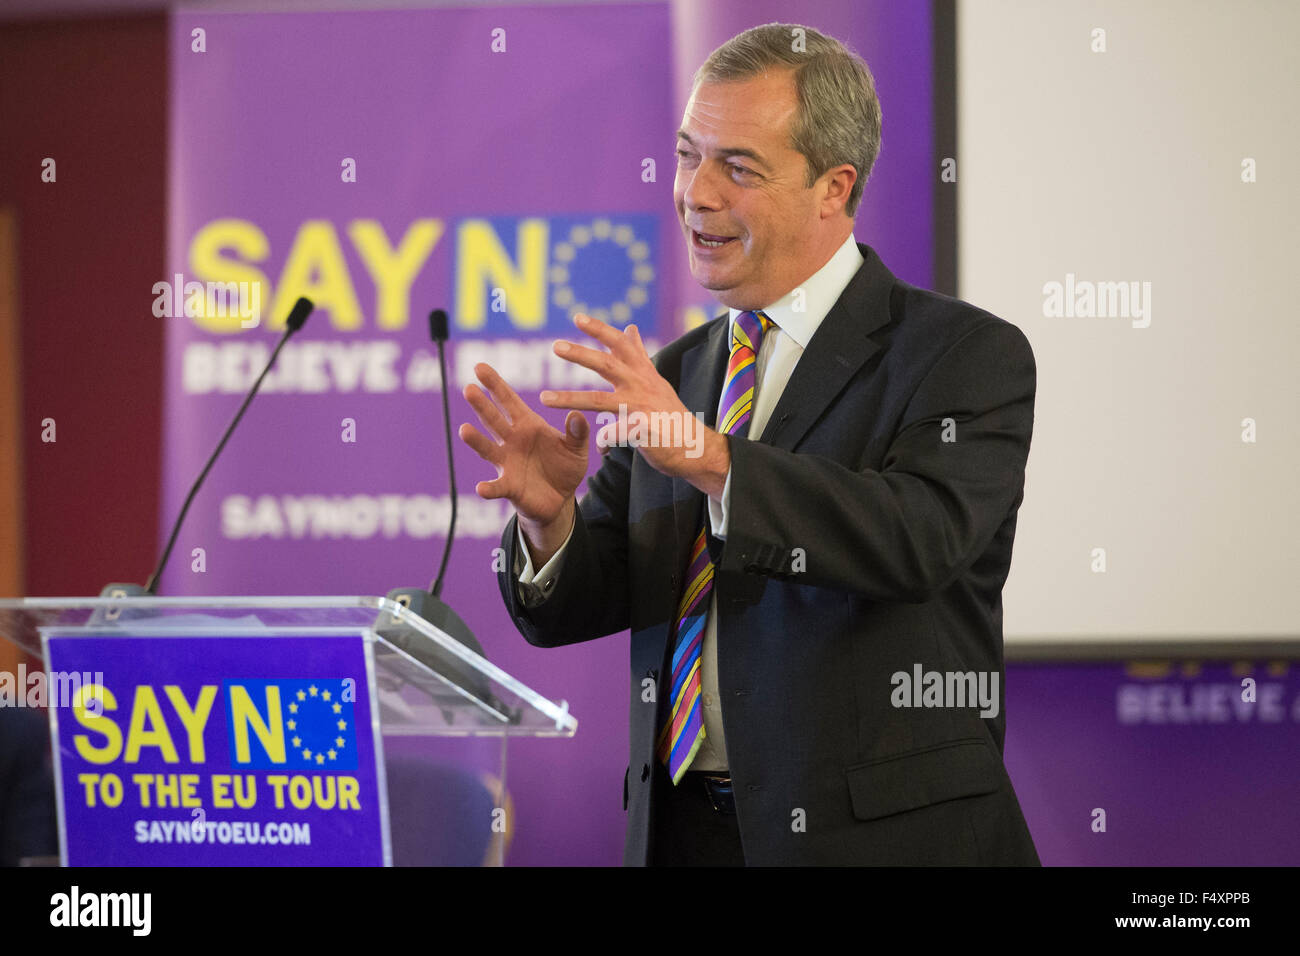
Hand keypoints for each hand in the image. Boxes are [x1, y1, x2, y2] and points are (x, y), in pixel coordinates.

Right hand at [459, 362, 588, 538]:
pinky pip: (497, 486)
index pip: (508, 400)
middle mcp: (512, 440)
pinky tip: (482, 488)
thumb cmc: (565, 466)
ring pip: (488, 449)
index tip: (479, 367)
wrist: (560, 498)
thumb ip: (577, 432)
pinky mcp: (509, 486)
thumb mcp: (577, 448)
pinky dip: (489, 488)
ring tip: (464, 430)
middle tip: (469, 389)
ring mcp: (507, 462)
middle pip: (493, 419)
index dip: (494, 384)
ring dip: (476, 440)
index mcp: (528, 425)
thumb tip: (576, 414)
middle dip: (482, 405)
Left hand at [540, 313, 724, 488]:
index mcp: (644, 373)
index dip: (600, 330)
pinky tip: (600, 447)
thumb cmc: (671, 415)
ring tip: (544, 398)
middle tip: (555, 346)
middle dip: (580, 354)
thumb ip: (639, 356)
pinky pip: (611, 435)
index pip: (621, 345)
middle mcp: (642, 386)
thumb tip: (630, 327)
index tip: (577, 317)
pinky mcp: (642, 432)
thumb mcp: (656, 380)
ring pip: (600, 401)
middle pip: (607, 365)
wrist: (696, 448)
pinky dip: (602, 440)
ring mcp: (642, 408)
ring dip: (569, 398)